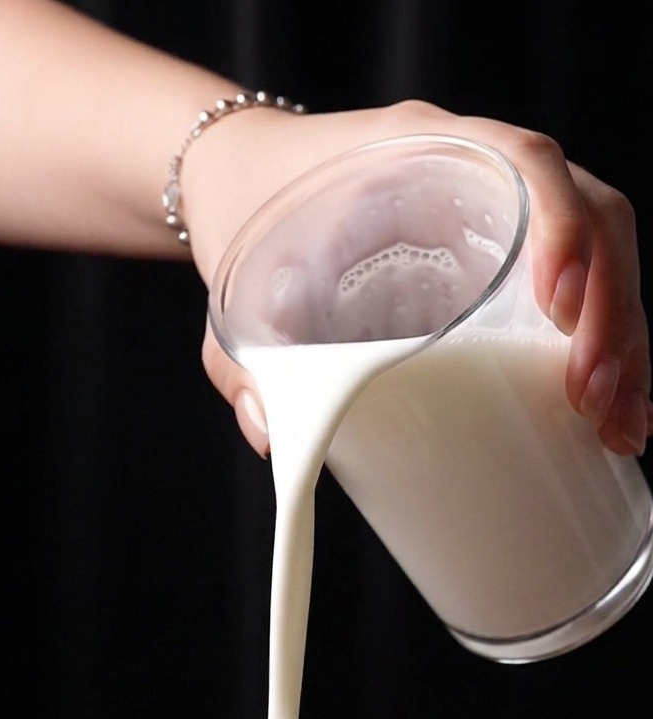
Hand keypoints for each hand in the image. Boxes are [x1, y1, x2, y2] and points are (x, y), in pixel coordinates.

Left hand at [182, 100, 651, 457]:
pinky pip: (576, 285)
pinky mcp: (501, 259)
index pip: (523, 163)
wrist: (244, 187)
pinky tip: (606, 410)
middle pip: (588, 219)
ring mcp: (495, 214)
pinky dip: (600, 345)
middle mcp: (472, 174)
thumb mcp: (231, 293)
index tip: (560, 308)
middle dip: (610, 314)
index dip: (561, 227)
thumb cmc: (245, 223)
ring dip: (621, 340)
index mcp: (415, 152)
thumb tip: (276, 440)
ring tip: (617, 425)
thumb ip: (237, 365)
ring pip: (598, 258)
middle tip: (598, 403)